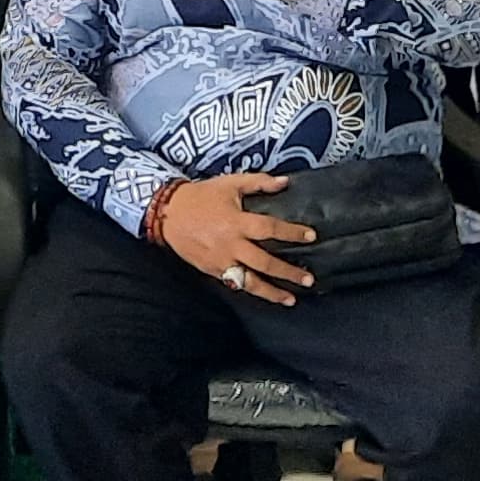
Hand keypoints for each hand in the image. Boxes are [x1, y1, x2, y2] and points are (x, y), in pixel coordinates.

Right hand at [158, 173, 316, 305]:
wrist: (168, 212)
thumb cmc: (201, 196)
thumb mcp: (229, 183)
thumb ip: (258, 182)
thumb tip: (285, 182)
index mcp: (237, 222)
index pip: (271, 229)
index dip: (292, 233)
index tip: (311, 236)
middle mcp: (231, 244)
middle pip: (265, 262)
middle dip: (289, 272)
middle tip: (308, 279)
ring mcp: (221, 261)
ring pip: (250, 281)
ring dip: (272, 292)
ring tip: (290, 299)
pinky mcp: (213, 270)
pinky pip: (235, 283)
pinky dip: (251, 289)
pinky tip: (264, 294)